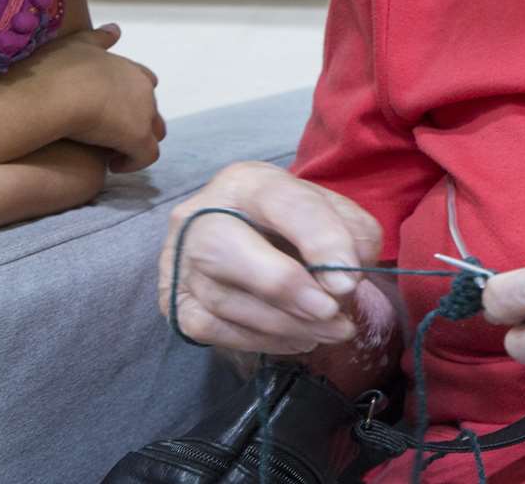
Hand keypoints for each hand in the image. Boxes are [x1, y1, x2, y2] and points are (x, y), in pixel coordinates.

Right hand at [13, 23, 164, 171]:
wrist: (56, 94)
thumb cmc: (58, 69)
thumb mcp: (78, 44)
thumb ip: (98, 38)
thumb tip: (115, 29)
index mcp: (130, 69)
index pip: (145, 82)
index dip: (130, 97)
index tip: (112, 107)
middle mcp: (143, 90)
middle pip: (151, 109)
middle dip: (136, 121)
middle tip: (111, 134)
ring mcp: (144, 114)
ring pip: (152, 133)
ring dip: (136, 143)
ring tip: (112, 152)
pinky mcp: (138, 139)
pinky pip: (146, 156)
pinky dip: (133, 162)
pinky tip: (113, 165)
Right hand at [160, 162, 397, 375]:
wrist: (239, 236)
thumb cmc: (288, 223)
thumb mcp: (325, 210)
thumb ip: (349, 232)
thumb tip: (348, 274)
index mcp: (245, 182)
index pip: (280, 201)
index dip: (317, 240)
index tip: (349, 280)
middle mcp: (198, 216)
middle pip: (222, 249)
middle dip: (284, 288)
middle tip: (332, 312)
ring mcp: (177, 261)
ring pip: (221, 300)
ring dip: (285, 325)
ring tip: (332, 331)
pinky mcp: (174, 303)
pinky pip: (211, 331)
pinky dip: (262, 341)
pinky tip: (299, 339)